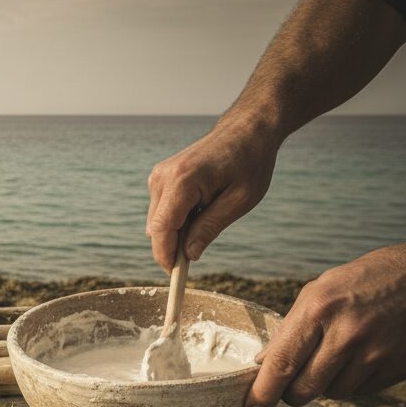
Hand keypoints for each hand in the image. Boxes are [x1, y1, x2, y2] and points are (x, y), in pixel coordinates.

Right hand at [146, 117, 280, 270]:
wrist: (246, 130)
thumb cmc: (250, 162)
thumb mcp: (240, 200)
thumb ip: (210, 227)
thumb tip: (188, 255)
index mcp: (182, 181)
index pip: (162, 229)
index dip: (166, 256)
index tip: (176, 276)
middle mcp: (162, 177)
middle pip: (156, 229)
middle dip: (172, 246)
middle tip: (200, 251)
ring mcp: (158, 176)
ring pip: (157, 222)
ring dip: (176, 231)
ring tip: (209, 217)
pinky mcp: (159, 178)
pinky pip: (161, 211)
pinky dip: (176, 219)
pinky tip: (200, 208)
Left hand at [246, 226, 405, 406]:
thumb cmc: (371, 279)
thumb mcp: (323, 289)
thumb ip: (292, 327)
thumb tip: (263, 362)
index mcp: (320, 308)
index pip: (281, 363)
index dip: (262, 393)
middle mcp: (346, 333)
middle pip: (303, 390)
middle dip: (293, 392)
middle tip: (295, 381)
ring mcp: (375, 354)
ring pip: (333, 394)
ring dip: (327, 385)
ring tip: (339, 355)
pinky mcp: (397, 369)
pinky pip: (361, 392)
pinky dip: (354, 382)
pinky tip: (363, 357)